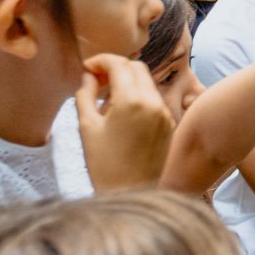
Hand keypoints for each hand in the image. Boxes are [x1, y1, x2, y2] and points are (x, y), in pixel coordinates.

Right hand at [76, 54, 172, 189]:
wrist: (132, 194)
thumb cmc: (104, 164)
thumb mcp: (86, 127)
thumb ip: (85, 94)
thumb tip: (89, 76)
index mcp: (132, 101)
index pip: (119, 64)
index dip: (100, 61)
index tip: (86, 68)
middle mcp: (153, 102)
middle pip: (136, 67)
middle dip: (116, 68)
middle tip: (96, 80)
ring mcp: (165, 113)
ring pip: (147, 82)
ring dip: (127, 81)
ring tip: (106, 99)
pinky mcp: (169, 123)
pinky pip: (154, 99)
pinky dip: (139, 96)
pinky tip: (122, 112)